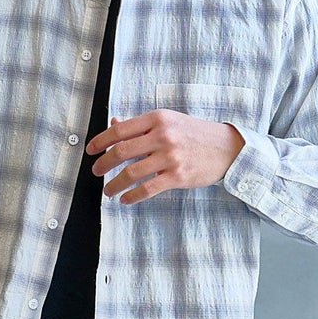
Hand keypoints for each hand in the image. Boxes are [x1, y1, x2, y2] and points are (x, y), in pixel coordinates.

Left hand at [86, 110, 244, 204]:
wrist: (227, 148)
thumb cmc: (194, 133)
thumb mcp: (168, 121)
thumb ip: (141, 125)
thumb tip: (113, 124)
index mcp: (157, 118)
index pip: (119, 130)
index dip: (100, 141)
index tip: (90, 151)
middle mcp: (162, 136)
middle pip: (121, 151)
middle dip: (103, 164)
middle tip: (96, 172)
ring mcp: (170, 157)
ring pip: (131, 173)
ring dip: (114, 185)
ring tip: (108, 191)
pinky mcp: (178, 176)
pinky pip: (148, 189)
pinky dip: (132, 196)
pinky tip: (125, 199)